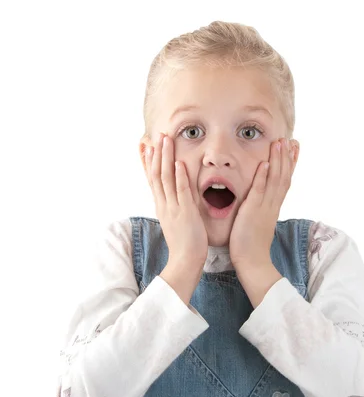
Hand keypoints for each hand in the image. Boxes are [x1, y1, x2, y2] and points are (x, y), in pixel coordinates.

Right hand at [145, 132, 208, 266]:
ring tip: (166, 140)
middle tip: (156, 135)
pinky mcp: (185, 213)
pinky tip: (179, 163)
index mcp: (161, 206)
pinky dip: (180, 176)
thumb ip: (172, 207)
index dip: (147, 162)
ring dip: (166, 158)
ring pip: (166, 178)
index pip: (151, 179)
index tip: (144, 146)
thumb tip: (171, 197)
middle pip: (156, 174)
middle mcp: (163, 204)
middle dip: (156, 154)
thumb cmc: (184, 243)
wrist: (185, 261)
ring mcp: (173, 208)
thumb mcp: (174, 221)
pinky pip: (181, 191)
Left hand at [229, 137, 294, 267]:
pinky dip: (263, 177)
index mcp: (274, 206)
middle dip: (288, 157)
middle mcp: (273, 204)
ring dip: (278, 161)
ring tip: (281, 143)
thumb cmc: (251, 245)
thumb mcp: (259, 222)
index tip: (294, 148)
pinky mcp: (253, 212)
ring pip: (275, 180)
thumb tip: (262, 201)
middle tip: (292, 139)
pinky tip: (265, 163)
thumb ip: (262, 209)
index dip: (290, 164)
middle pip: (284, 176)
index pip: (285, 181)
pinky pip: (260, 191)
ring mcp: (264, 207)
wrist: (253, 262)